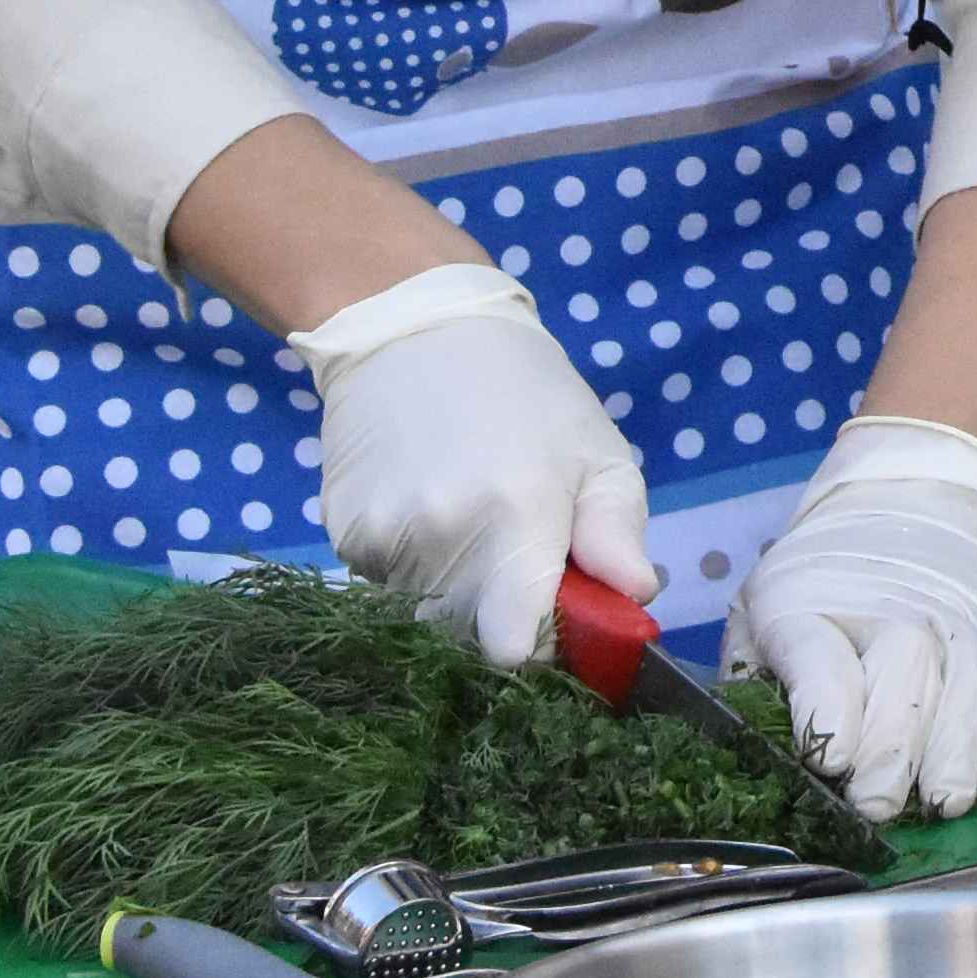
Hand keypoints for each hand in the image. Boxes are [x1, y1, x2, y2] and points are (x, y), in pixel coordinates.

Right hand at [297, 263, 649, 660]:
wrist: (415, 330)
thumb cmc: (527, 394)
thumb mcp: (596, 450)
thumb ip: (618, 530)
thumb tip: (634, 598)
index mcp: (518, 515)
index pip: (515, 647)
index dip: (539, 646)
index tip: (550, 620)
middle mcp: (444, 536)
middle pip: (472, 637)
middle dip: (499, 614)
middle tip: (512, 550)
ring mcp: (385, 537)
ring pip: (426, 611)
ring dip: (452, 588)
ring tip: (465, 513)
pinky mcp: (342, 533)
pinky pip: (384, 583)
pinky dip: (408, 563)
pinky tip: (423, 504)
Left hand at [735, 416, 976, 820]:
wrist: (908, 505)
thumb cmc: (817, 582)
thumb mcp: (758, 611)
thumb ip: (750, 680)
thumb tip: (748, 755)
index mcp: (812, 606)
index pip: (823, 662)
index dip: (827, 715)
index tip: (831, 763)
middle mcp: (895, 611)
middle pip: (904, 676)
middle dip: (891, 749)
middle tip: (876, 806)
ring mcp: (956, 627)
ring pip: (964, 691)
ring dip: (953, 756)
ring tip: (941, 805)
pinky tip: (976, 782)